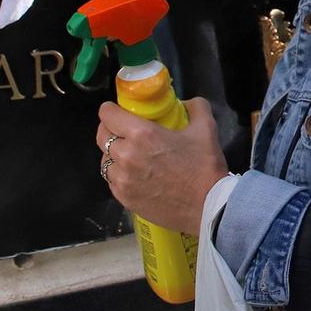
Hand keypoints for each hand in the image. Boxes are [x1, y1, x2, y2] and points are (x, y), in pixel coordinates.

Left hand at [96, 96, 228, 235]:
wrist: (208, 207)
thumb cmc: (205, 166)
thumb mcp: (206, 129)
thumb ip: (195, 108)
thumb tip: (186, 103)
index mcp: (142, 134)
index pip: (108, 115)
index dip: (110, 109)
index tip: (117, 110)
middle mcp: (126, 155)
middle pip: (101, 136)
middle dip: (110, 129)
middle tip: (123, 130)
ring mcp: (122, 180)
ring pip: (105, 160)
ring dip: (113, 154)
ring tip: (129, 155)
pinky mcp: (124, 198)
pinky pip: (112, 180)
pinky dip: (119, 174)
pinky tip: (134, 174)